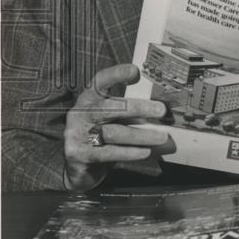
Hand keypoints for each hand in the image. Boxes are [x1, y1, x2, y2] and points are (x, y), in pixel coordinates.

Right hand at [64, 63, 172, 190]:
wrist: (77, 166)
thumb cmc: (101, 136)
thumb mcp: (110, 118)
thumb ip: (127, 110)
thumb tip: (160, 107)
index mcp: (89, 98)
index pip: (100, 80)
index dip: (117, 74)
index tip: (136, 72)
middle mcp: (81, 113)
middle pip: (110, 107)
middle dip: (138, 108)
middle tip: (161, 110)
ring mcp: (77, 133)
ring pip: (113, 132)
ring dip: (140, 135)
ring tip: (161, 137)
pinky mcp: (79, 154)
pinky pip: (109, 152)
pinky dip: (130, 152)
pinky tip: (145, 152)